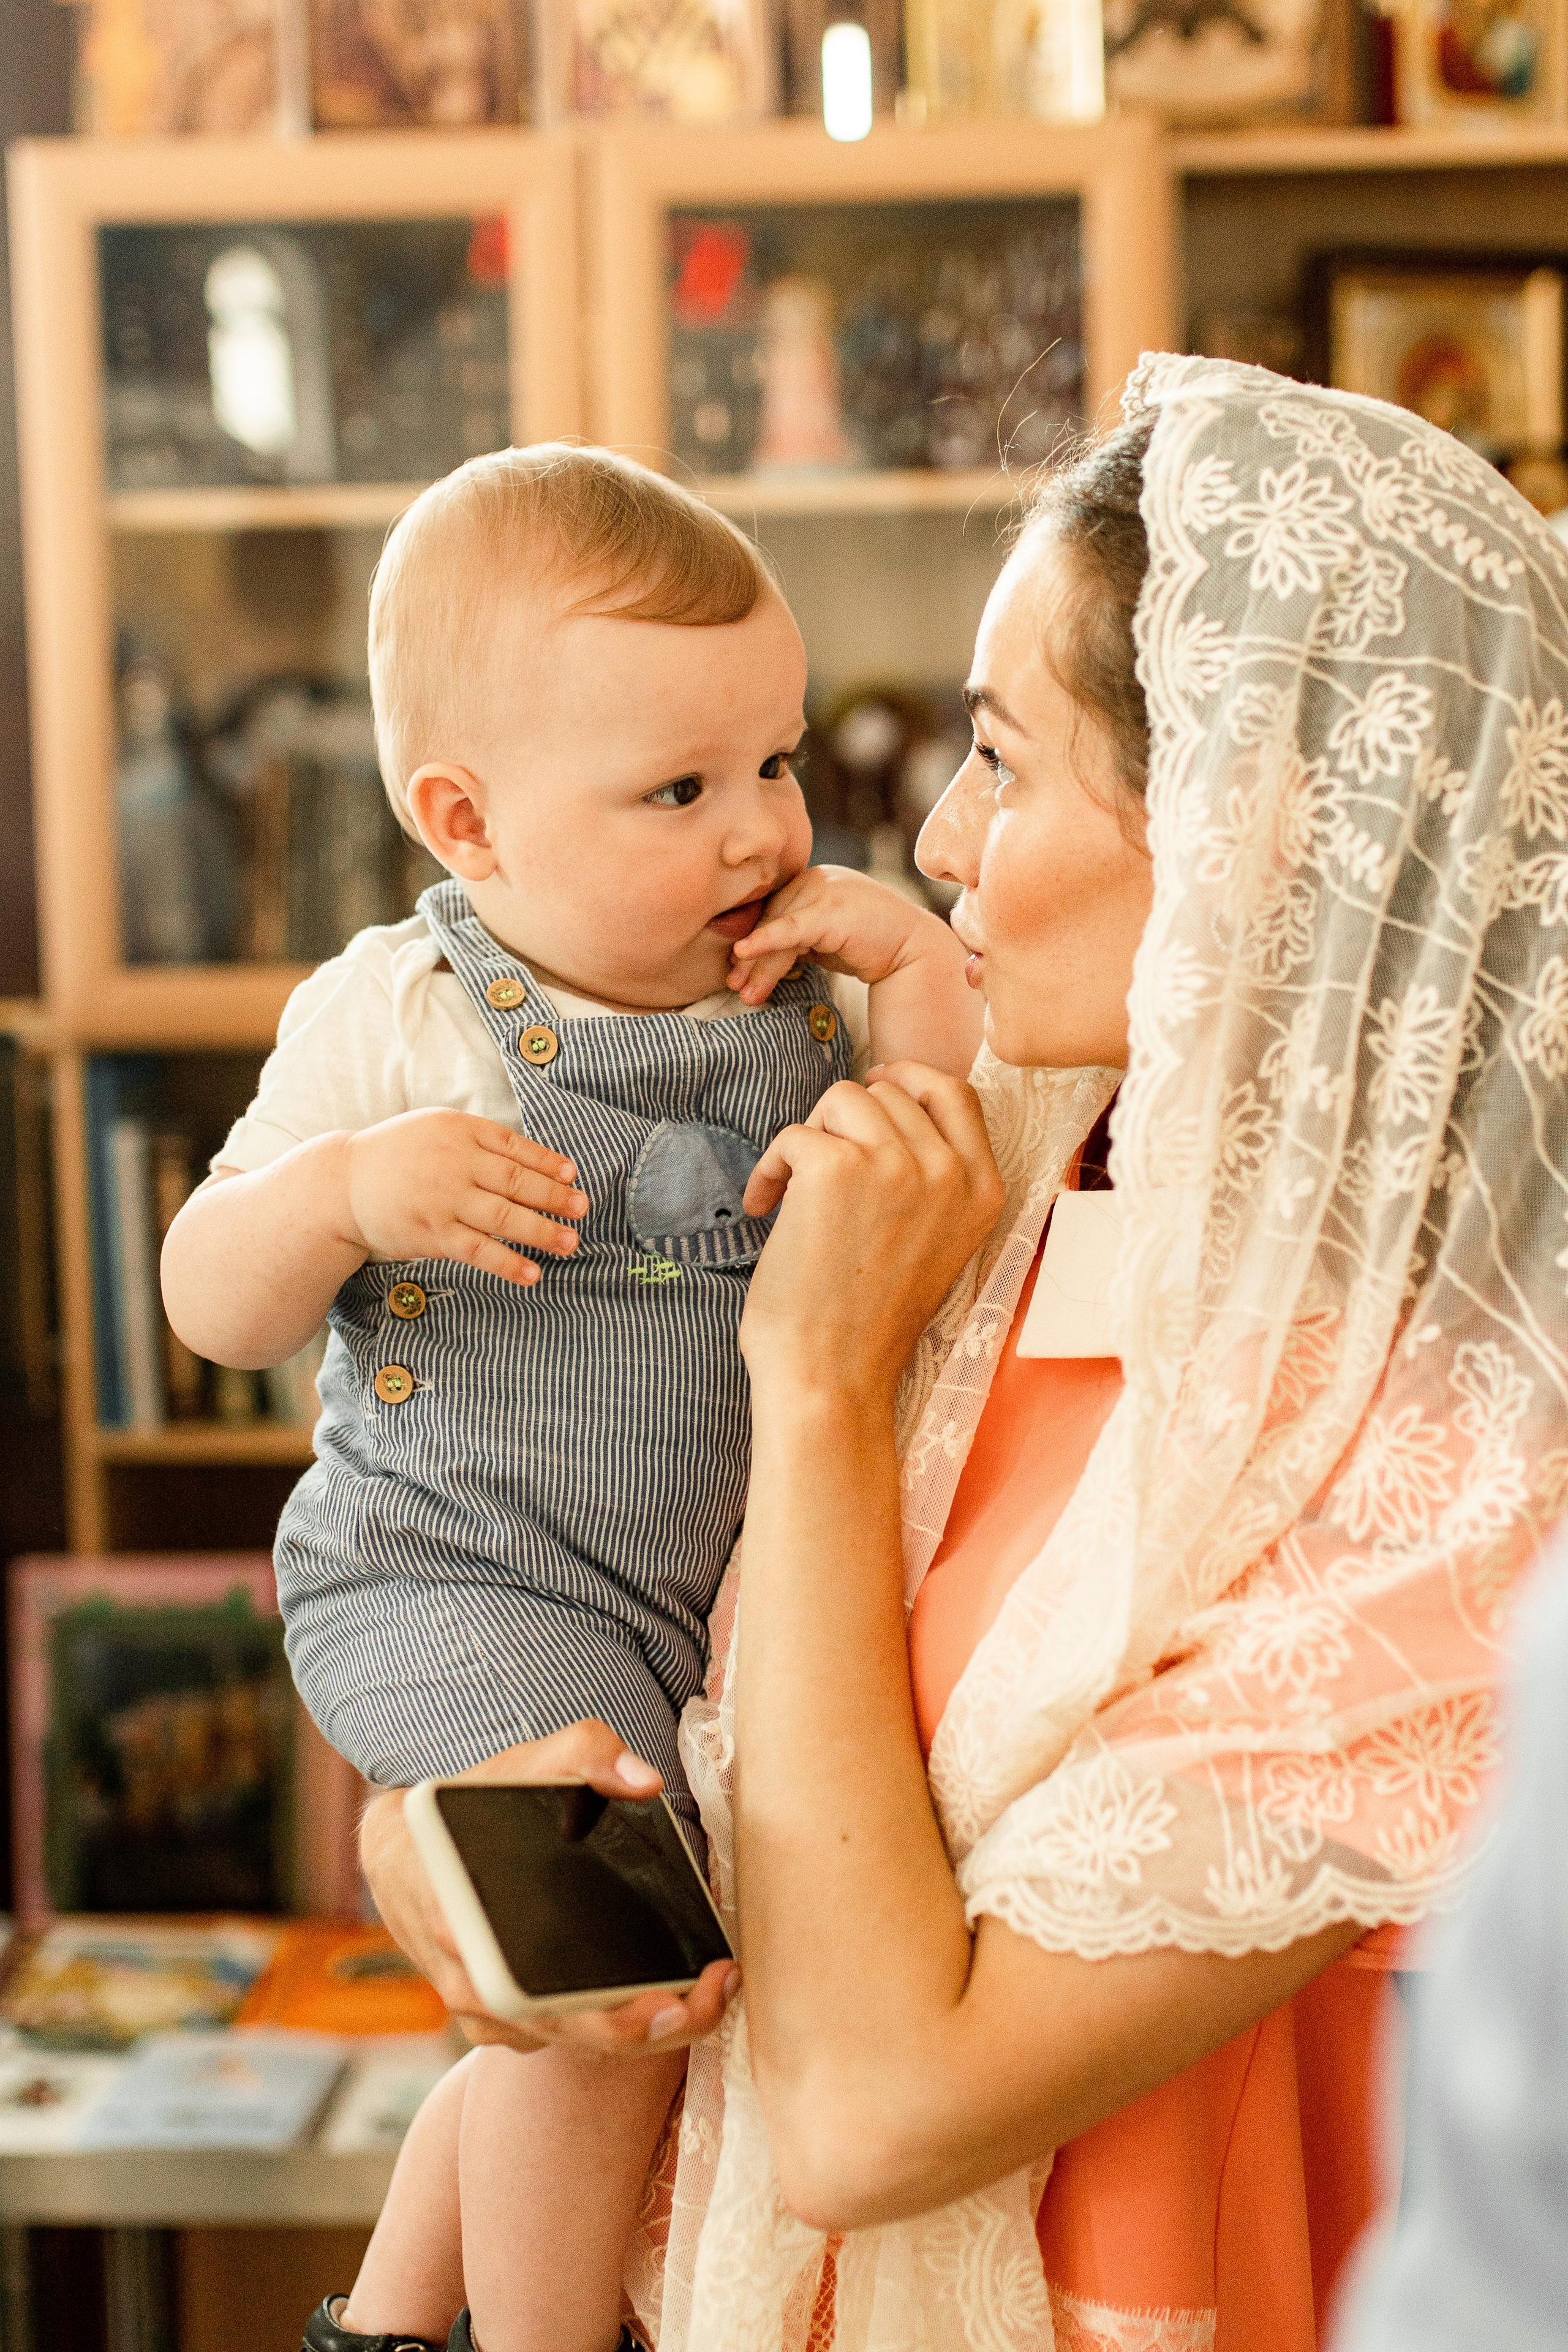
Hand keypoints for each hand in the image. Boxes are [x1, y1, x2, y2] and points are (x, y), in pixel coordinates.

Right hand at [342, 1109, 586, 1287]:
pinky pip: (479, 1250)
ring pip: (505, 1216)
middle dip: (555, 1197)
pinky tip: (532, 1273)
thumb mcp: (435, 1129)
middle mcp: (456, 1162)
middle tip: (583, 1209)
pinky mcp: (433, 1234)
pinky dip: (508, 1263)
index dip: (547, 1162)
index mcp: (460, 1130)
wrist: (342, 1183)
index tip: (572, 1175)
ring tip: (570, 1242)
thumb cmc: (397, 1156)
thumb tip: (531, 1160)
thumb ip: (477, 1140)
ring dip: (542, 1231)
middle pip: (517, 1181)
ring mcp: (445, 1200)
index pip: (515, 1146)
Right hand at [359, 1722, 739, 2057]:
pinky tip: (656, 1992)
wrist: (401, 1850)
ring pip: (575, 2043)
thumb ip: (585, 1754)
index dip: (631, 2018)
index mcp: (476, 1939)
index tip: (687, 1996)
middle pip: (582, 2039)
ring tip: (703, 1991)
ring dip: (642, 2026)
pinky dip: (609, 2021)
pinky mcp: (495, 2021)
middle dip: (660, 2027)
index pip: (559, 2009)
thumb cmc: (465, 1807)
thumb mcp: (524, 1762)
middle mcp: (478, 1994)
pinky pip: (560, 2036)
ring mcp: (486, 2015)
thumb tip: (644, 1782)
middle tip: (716, 1993)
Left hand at [728, 864, 961, 1006]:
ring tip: (747, 994)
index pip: (772, 912)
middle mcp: (816, 878)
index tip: (735, 970)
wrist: (913, 951)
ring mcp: (824, 889)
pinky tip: (745, 951)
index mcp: (812, 881)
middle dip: (751, 958)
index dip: (752, 941)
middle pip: (771, 920)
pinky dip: (766, 940)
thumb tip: (750, 958)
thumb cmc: (869, 947)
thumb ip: (794, 940)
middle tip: (734, 986)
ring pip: (779, 929)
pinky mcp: (830, 909)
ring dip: (759, 964)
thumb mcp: (823, 941)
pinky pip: (790, 928)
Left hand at [739, 1062, 1004, 1402]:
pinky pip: (794, 1133)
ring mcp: (895, 1165)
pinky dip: (769, 1168)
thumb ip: (932, 1178)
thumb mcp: (936, 1242)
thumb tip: (887, 1103)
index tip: (874, 1085)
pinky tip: (763, 1208)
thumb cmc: (869, 1321)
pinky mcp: (836, 1168)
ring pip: (841, 1100)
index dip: (909, 1077)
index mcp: (984, 1191)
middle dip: (845, 1124)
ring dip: (809, 1139)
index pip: (956, 1093)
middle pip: (888, 1094)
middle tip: (817, 1177)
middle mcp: (949, 1172)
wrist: (831, 1378)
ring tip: (794, 1193)